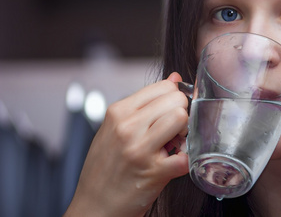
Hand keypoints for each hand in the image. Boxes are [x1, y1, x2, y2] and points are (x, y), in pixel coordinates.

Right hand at [64, 72, 188, 216]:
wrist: (94, 207)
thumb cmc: (105, 167)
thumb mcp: (116, 127)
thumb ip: (145, 103)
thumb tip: (173, 78)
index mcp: (119, 112)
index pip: (163, 86)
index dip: (174, 98)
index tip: (171, 111)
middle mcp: (128, 127)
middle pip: (176, 100)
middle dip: (182, 113)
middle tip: (173, 130)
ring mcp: (140, 150)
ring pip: (182, 118)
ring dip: (184, 133)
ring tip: (173, 145)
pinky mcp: (153, 173)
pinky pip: (185, 155)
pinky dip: (185, 159)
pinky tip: (173, 163)